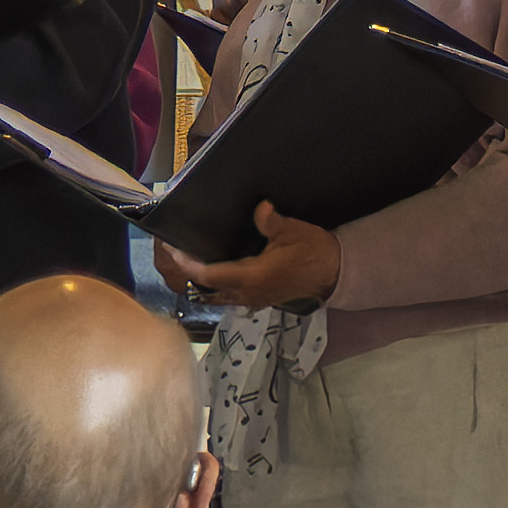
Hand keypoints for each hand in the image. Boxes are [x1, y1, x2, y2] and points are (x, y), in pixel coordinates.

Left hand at [159, 204, 341, 308]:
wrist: (335, 273)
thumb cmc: (314, 252)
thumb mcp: (293, 232)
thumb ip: (272, 222)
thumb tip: (261, 208)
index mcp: (252, 278)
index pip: (208, 275)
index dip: (187, 264)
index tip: (172, 249)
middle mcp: (248, 293)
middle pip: (206, 288)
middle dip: (187, 273)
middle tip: (173, 254)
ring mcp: (253, 299)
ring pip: (216, 296)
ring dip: (199, 282)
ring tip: (187, 261)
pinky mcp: (259, 299)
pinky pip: (228, 296)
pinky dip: (214, 286)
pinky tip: (211, 271)